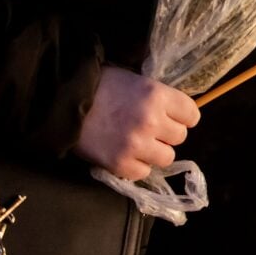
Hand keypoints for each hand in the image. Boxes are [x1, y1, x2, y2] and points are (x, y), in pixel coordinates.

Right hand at [72, 66, 200, 180]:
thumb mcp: (138, 82)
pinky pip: (143, 172)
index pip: (192, 115)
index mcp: (158, 96)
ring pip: (166, 157)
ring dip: (155, 152)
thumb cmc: (103, 86)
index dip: (182, 117)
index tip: (172, 118)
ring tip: (139, 144)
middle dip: (166, 134)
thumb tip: (177, 114)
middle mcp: (152, 121)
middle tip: (150, 130)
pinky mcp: (119, 164)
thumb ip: (159, 99)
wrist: (63, 102)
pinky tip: (125, 154)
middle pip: (180, 137)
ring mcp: (136, 144)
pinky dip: (136, 166)